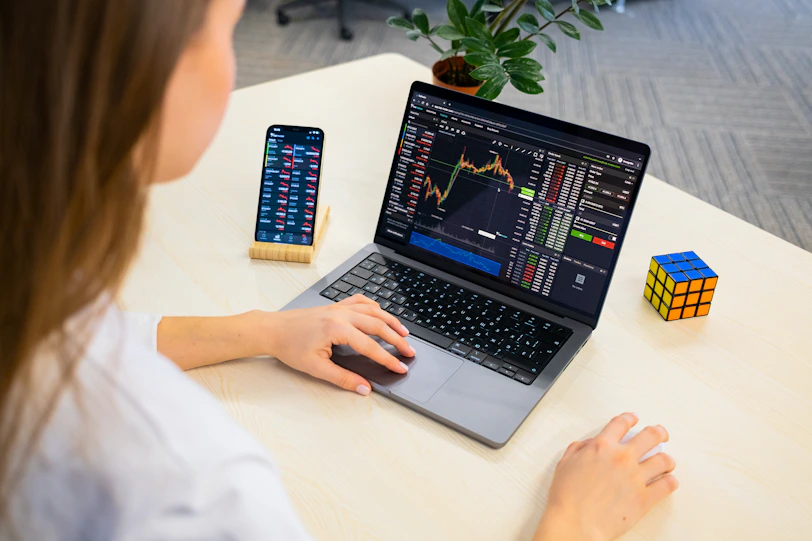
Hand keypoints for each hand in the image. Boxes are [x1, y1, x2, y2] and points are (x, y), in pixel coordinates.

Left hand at [263, 294, 413, 394]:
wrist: (272, 330)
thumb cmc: (289, 346)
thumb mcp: (316, 368)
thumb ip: (343, 379)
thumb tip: (364, 388)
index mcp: (338, 328)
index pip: (371, 346)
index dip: (388, 358)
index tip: (400, 367)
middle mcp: (341, 314)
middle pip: (378, 325)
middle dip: (396, 339)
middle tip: (409, 351)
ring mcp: (339, 307)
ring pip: (373, 310)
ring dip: (390, 321)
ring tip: (403, 332)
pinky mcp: (335, 306)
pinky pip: (360, 301)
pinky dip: (374, 306)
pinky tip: (380, 313)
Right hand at [534, 413, 677, 540]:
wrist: (575, 523)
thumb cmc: (567, 497)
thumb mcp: (565, 464)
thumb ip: (578, 449)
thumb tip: (589, 444)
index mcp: (602, 447)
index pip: (621, 424)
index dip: (629, 419)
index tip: (633, 419)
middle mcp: (622, 458)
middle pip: (650, 436)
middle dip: (658, 433)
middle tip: (661, 434)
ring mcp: (636, 477)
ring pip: (663, 460)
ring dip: (667, 459)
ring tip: (667, 461)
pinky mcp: (645, 498)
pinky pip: (667, 485)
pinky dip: (671, 482)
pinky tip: (669, 481)